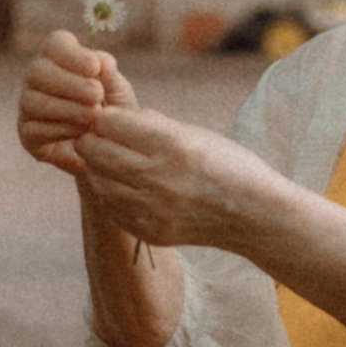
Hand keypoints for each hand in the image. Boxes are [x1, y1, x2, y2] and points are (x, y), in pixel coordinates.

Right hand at [17, 27, 134, 173]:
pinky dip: (60, 130)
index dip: (72, 55)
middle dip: (68, 83)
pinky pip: (34, 129)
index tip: (95, 68)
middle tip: (96, 95)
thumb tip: (101, 59)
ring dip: (66, 108)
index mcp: (60, 58)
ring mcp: (28, 105)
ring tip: (93, 116)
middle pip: (37, 70)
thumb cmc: (113, 112)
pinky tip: (81, 133)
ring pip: (33, 101)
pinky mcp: (27, 133)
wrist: (110, 148)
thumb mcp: (119, 92)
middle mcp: (38, 78)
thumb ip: (109, 75)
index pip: (55, 44)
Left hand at [73, 104, 292, 255]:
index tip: (105, 118)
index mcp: (172, 145)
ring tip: (109, 162)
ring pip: (98, 182)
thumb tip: (114, 115)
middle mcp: (159, 177)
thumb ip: (153, 125)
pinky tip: (123, 186)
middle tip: (96, 138)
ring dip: (97, 169)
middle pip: (96, 152)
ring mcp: (153, 209)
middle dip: (91, 141)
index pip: (111, 124)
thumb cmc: (229, 165)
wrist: (255, 215)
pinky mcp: (151, 231)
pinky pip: (112, 208)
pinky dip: (111, 194)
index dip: (103, 117)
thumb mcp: (196, 133)